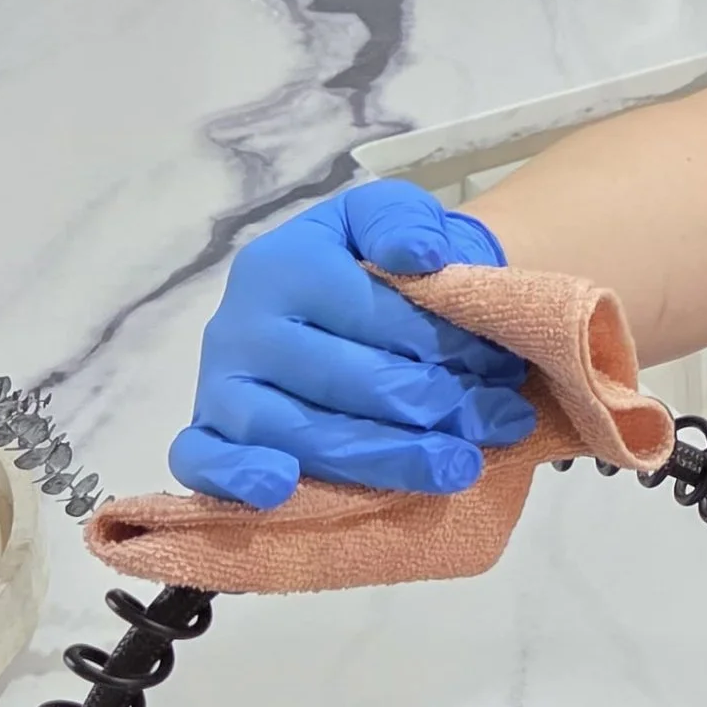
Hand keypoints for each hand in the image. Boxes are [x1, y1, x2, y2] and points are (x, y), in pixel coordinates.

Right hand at [172, 179, 537, 509]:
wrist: (344, 300)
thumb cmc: (375, 262)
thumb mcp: (393, 217)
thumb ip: (406, 221)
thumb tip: (422, 256)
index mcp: (284, 264)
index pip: (371, 314)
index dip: (445, 345)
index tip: (501, 366)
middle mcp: (241, 323)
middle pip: (343, 379)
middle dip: (433, 405)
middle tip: (500, 424)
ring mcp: (220, 382)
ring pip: (296, 431)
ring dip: (384, 456)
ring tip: (458, 467)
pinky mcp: (208, 432)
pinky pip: (204, 461)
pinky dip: (237, 477)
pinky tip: (283, 489)